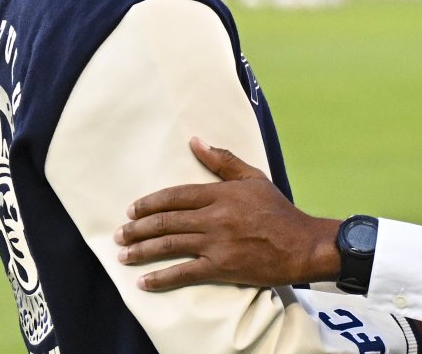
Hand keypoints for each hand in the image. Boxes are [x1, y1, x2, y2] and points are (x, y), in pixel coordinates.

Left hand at [115, 138, 340, 290]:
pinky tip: (144, 281)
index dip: (150, 203)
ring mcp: (217, 243)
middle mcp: (215, 217)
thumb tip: (195, 141)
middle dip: (138, 228)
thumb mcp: (253, 178)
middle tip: (120, 234)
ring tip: (123, 254)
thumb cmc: (278, 211)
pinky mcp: (221, 267)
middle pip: (167, 220)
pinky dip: (161, 277)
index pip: (176, 195)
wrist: (302, 245)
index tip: (132, 210)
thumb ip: (223, 160)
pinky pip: (184, 272)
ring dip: (142, 250)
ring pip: (170, 244)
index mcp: (221, 193)